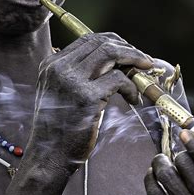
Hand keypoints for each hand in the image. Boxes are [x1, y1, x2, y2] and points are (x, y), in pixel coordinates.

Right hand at [27, 32, 152, 173]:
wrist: (49, 155)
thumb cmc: (59, 128)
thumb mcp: (59, 93)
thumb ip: (76, 74)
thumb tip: (112, 61)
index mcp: (51, 64)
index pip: (87, 39)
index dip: (113, 42)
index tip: (130, 52)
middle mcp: (59, 68)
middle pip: (101, 42)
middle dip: (128, 49)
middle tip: (144, 60)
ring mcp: (71, 81)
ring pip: (110, 54)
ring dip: (133, 60)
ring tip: (144, 72)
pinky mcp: (86, 97)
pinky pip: (118, 79)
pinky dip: (131, 87)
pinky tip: (133, 99)